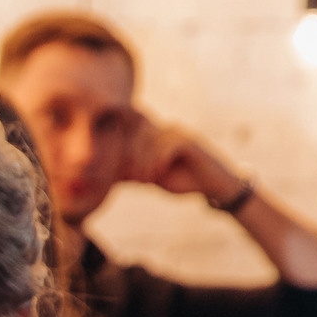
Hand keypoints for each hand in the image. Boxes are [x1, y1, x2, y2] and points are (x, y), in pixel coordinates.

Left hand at [122, 116, 241, 208]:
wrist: (212, 187)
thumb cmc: (180, 181)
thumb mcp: (149, 177)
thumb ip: (130, 172)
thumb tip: (105, 175)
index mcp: (152, 135)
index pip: (128, 131)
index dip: (120, 148)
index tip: (120, 171)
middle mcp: (163, 129)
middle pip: (135, 136)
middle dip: (129, 159)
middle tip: (132, 178)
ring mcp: (176, 132)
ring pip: (149, 143)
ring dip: (142, 164)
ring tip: (143, 180)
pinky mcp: (189, 140)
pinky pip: (166, 148)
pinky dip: (158, 163)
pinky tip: (157, 176)